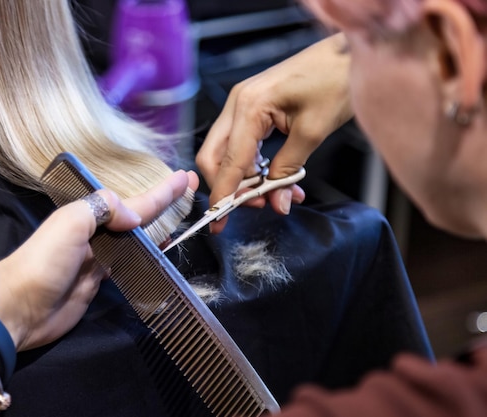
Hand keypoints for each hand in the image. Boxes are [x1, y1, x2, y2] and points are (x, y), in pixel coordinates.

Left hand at [0, 170, 198, 350]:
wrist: (17, 309)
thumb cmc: (42, 262)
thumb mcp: (69, 223)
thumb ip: (102, 209)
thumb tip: (135, 218)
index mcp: (88, 213)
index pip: (133, 201)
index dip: (161, 192)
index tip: (184, 178)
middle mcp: (95, 232)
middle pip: (136, 216)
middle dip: (162, 204)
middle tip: (187, 189)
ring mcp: (98, 258)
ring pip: (134, 239)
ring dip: (156, 229)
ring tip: (178, 223)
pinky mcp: (98, 283)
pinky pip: (128, 263)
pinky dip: (144, 256)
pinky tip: (155, 253)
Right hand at [196, 33, 352, 231]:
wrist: (349, 52)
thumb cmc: (335, 80)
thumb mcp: (313, 131)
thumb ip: (289, 171)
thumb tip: (278, 203)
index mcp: (249, 107)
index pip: (228, 163)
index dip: (223, 197)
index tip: (218, 223)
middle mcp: (238, 104)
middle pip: (214, 158)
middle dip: (229, 188)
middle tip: (256, 206)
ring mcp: (243, 104)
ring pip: (227, 154)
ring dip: (246, 179)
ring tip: (277, 195)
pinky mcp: (254, 108)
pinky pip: (243, 145)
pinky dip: (255, 166)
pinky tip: (277, 178)